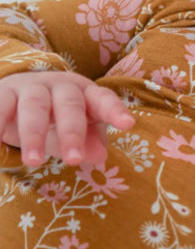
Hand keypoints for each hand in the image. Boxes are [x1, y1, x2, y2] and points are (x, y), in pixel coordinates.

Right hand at [0, 71, 134, 166]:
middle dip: (72, 132)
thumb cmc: (55, 116)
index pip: (103, 99)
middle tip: (74, 159)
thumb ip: (87, 142)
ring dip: (34, 134)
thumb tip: (100, 156)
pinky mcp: (5, 92)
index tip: (128, 124)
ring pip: (35, 106)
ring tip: (33, 162)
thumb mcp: (75, 130)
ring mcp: (31, 87)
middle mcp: (60, 86)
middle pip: (69, 104)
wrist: (16, 95)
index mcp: (85, 93)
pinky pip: (1, 106)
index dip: (115, 110)